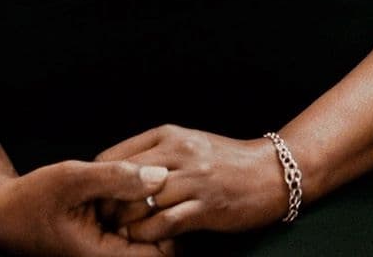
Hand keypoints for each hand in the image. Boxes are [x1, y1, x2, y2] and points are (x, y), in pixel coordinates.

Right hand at [0, 159, 173, 255]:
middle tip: (145, 185)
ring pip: (149, 230)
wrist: (4, 210)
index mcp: (102, 255)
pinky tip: (121, 184)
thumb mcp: (72, 180)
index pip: (160, 254)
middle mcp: (108, 255)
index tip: (152, 198)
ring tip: (131, 182)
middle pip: (159, 243)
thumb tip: (161, 177)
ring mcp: (108, 247)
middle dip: (159, 212)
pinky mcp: (107, 234)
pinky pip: (134, 222)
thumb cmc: (31, 198)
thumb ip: (116, 178)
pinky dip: (133, 203)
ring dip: (146, 206)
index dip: (166, 225)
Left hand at [96, 125, 288, 242]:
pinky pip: (163, 223)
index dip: (99, 181)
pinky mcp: (206, 206)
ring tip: (121, 232)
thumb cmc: (227, 162)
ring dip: (125, 223)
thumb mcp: (189, 144)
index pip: (113, 156)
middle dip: (106, 204)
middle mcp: (180, 153)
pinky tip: (146, 237)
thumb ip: (154, 152)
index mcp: (170, 135)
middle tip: (103, 220)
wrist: (274, 173)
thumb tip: (114, 171)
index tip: (98, 198)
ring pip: (138, 204)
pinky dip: (148, 234)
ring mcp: (194, 180)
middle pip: (121, 180)